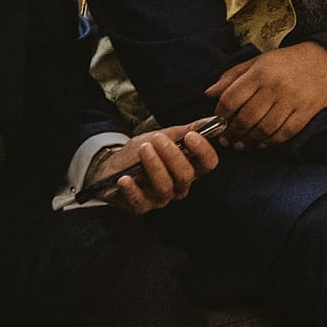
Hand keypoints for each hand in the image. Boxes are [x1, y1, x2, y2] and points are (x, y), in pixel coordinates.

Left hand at [91, 120, 221, 214]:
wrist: (115, 163)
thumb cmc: (144, 150)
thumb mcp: (165, 136)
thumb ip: (187, 130)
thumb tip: (211, 120)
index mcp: (190, 168)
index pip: (208, 164)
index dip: (203, 151)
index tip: (190, 136)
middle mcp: (179, 186)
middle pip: (186, 175)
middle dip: (172, 155)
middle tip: (157, 138)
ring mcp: (161, 198)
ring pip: (165, 187)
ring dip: (154, 166)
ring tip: (143, 149)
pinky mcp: (140, 206)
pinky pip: (139, 202)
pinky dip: (132, 190)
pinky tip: (125, 178)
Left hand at [206, 43, 326, 147]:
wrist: (325, 61)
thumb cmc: (286, 62)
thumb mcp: (257, 62)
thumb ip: (232, 76)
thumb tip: (209, 93)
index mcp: (260, 72)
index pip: (231, 99)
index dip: (220, 114)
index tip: (218, 121)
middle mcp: (275, 86)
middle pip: (246, 118)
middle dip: (232, 133)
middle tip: (227, 140)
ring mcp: (292, 100)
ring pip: (264, 129)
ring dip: (249, 141)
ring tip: (241, 144)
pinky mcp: (306, 111)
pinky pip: (284, 133)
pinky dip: (271, 142)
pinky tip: (262, 143)